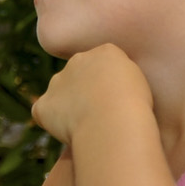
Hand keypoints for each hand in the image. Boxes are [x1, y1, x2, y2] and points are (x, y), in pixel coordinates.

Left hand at [31, 46, 151, 147]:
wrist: (113, 121)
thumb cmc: (136, 107)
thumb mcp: (142, 85)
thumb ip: (125, 80)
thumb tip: (117, 87)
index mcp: (106, 52)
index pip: (103, 64)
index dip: (108, 84)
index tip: (117, 101)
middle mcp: (78, 60)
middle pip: (78, 73)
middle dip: (85, 91)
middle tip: (100, 115)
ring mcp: (58, 82)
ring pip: (59, 92)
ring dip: (68, 105)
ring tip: (86, 126)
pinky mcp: (44, 105)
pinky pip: (43, 112)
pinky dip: (51, 121)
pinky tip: (66, 133)